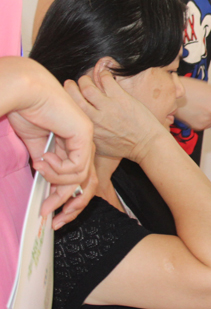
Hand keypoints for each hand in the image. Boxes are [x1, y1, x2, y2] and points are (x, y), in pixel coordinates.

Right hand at [4, 58, 95, 223]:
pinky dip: (57, 169)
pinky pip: (76, 167)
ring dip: (55, 180)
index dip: (65, 199)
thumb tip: (44, 181)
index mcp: (72, 144)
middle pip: (86, 184)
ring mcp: (86, 138)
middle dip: (69, 205)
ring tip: (39, 167)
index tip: (49, 214)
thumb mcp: (36, 144)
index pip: (78, 178)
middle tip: (50, 217)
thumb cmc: (27, 111)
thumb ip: (44, 162)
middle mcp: (83, 142)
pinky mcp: (84, 134)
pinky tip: (44, 158)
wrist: (26, 91)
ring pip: (79, 178)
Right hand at [64, 72, 168, 164]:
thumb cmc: (124, 146)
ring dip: (85, 80)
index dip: (66, 100)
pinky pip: (107, 80)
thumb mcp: (98, 146)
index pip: (70, 110)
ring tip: (86, 80)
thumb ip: (86, 133)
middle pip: (74, 96)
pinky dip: (103, 75)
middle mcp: (94, 117)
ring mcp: (107, 106)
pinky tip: (104, 74)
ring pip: (87, 87)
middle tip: (72, 83)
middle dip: (70, 87)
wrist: (146, 143)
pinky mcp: (121, 98)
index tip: (66, 96)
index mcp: (87, 128)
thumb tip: (77, 125)